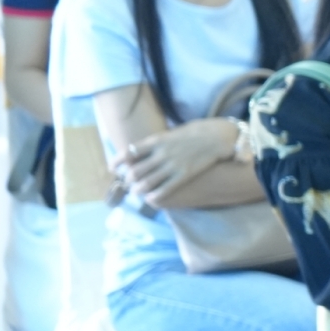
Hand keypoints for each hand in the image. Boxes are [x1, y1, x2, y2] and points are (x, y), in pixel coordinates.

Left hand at [114, 119, 238, 203]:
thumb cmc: (196, 132)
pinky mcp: (184, 175)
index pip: (129, 152)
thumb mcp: (172, 132)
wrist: (217, 137)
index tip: (112, 168)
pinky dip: (155, 195)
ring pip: (147, 182)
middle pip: (135, 170)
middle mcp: (161, 154)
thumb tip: (143, 149)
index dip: (118, 162)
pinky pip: (165, 189)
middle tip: (128, 183)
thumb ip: (157, 142)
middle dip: (128, 179)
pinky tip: (151, 198)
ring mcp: (172, 165)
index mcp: (156, 141)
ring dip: (138, 189)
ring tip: (136, 192)